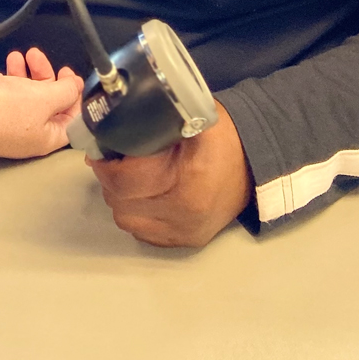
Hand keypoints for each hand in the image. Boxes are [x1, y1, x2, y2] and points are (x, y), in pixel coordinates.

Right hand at [0, 47, 82, 158]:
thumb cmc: (5, 110)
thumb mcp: (44, 98)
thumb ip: (64, 92)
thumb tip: (75, 87)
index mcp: (48, 138)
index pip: (72, 119)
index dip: (74, 95)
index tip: (68, 76)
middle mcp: (30, 136)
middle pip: (48, 104)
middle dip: (45, 77)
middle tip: (38, 57)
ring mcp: (10, 127)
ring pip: (26, 97)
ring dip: (25, 74)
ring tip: (17, 56)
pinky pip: (6, 98)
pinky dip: (8, 82)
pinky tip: (2, 73)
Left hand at [89, 103, 251, 247]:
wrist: (257, 164)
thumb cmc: (222, 136)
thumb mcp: (190, 116)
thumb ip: (151, 119)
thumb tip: (111, 120)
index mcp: (186, 179)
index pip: (124, 180)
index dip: (105, 163)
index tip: (101, 147)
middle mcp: (184, 213)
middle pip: (120, 201)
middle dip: (109, 178)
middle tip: (112, 159)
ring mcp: (184, 232)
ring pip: (126, 220)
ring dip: (120, 198)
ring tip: (127, 176)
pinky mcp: (186, 242)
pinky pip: (142, 233)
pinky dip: (136, 214)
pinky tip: (142, 195)